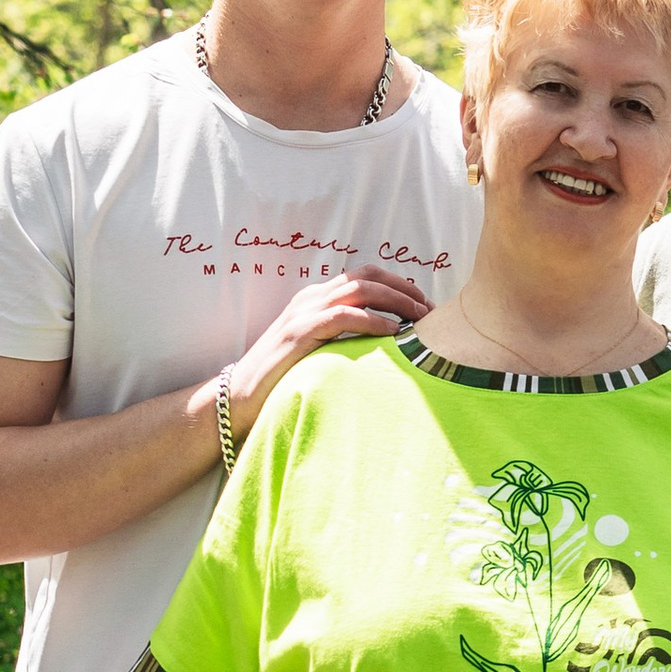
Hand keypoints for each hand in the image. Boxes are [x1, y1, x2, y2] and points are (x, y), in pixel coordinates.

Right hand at [229, 264, 428, 435]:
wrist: (240, 395)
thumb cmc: (283, 377)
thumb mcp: (318, 349)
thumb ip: (344, 337)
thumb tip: (388, 342)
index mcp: (317, 297)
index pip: (366, 276)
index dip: (400, 285)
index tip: (425, 305)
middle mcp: (311, 297)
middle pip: (368, 276)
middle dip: (405, 289)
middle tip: (430, 311)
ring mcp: (303, 312)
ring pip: (359, 289)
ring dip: (395, 301)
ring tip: (419, 319)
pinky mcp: (298, 332)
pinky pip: (343, 316)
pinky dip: (372, 320)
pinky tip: (392, 332)